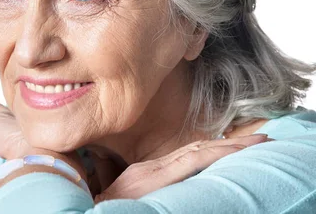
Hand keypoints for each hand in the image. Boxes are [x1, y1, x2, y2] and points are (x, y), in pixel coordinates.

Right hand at [93, 133, 271, 203]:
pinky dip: (212, 153)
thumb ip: (125, 181)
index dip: (214, 147)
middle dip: (231, 145)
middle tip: (261, 138)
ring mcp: (154, 173)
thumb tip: (127, 172)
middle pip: (198, 150)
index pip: (188, 156)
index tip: (239, 144)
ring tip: (257, 141)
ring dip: (229, 146)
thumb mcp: (117, 194)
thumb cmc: (98, 208)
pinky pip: (189, 161)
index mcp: (146, 172)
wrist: (81, 210)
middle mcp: (152, 168)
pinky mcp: (153, 178)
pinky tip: (229, 149)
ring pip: (198, 152)